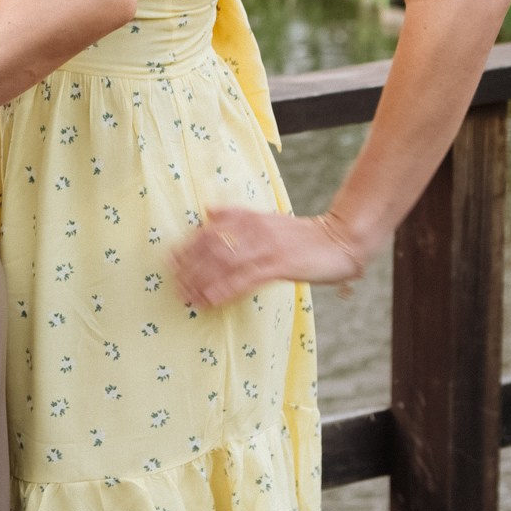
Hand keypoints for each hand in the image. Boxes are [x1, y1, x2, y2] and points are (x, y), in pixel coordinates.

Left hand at [170, 206, 366, 306]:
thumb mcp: (266, 220)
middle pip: (210, 247)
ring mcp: (266, 246)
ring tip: (187, 297)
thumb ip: (236, 216)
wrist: (341, 239)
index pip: (207, 231)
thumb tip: (208, 212)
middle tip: (174, 285)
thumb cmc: (301, 235)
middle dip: (189, 267)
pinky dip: (225, 288)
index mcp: (247, 217)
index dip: (186, 247)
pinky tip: (212, 298)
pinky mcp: (280, 264)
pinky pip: (246, 277)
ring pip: (224, 262)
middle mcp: (253, 229)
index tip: (169, 262)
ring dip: (201, 281)